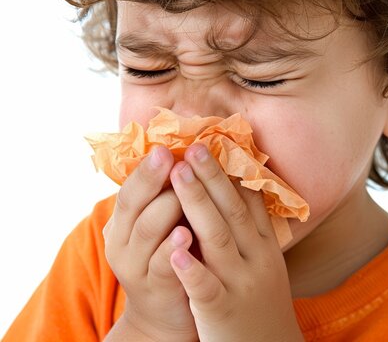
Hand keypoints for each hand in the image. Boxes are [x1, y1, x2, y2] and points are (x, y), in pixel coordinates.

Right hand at [103, 146, 197, 340]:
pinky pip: (162, 266)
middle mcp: (122, 241)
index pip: (131, 188)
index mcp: (124, 221)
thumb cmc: (170, 256)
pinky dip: (173, 249)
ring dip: (165, 208)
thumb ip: (172, 195)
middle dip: (153, 179)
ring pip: (147, 231)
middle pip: (134, 204)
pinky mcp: (156, 288)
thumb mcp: (164, 224)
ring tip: (182, 191)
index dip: (147, 168)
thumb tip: (194, 154)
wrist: (166, 312)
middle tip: (172, 158)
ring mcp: (136, 266)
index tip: (166, 147)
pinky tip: (186, 234)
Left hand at [168, 144, 303, 341]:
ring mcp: (241, 284)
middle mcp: (257, 260)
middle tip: (193, 147)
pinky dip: (190, 267)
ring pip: (217, 238)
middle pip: (231, 211)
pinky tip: (173, 249)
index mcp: (265, 247)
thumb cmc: (261, 303)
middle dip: (211, 178)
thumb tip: (241, 194)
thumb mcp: (266, 264)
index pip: (250, 203)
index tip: (218, 144)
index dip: (232, 173)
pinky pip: (205, 286)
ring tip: (179, 175)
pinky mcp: (223, 310)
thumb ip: (253, 233)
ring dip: (197, 204)